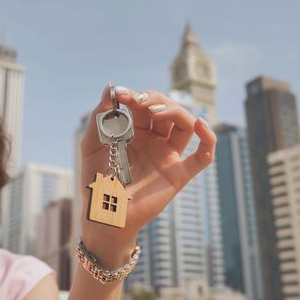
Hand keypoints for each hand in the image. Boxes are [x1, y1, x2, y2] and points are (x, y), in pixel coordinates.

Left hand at [79, 84, 215, 261]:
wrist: (102, 213)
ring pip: (184, 124)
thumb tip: (110, 87)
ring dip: (174, 111)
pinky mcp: (178, 174)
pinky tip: (200, 124)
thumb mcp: (91, 144)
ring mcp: (168, 156)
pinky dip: (208, 138)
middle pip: (166, 110)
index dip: (134, 95)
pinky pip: (203, 156)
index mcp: (135, 132)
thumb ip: (100, 116)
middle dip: (153, 99)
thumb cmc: (95, 181)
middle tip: (138, 101)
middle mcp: (154, 141)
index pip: (143, 105)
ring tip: (155, 111)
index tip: (120, 93)